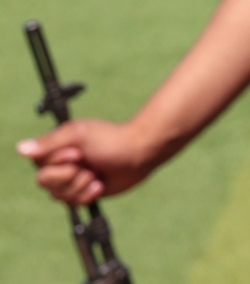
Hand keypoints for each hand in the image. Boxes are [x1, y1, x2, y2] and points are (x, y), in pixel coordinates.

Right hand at [17, 119, 160, 204]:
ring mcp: (74, 180)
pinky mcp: (86, 192)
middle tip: (88, 165)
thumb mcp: (79, 134)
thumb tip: (20, 148)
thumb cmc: (111, 138)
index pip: (39, 166)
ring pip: (60, 196)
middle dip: (70, 177)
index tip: (79, 153)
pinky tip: (101, 184)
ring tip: (97, 174)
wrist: (140, 153)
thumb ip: (50, 143)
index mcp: (57, 149)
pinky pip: (75, 204)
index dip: (59, 163)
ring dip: (81, 186)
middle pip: (46, 184)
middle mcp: (62, 165)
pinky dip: (88, 195)